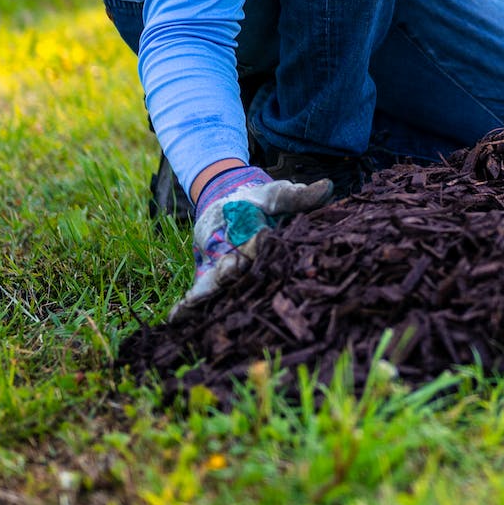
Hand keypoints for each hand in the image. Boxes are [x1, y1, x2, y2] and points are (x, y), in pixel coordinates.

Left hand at [175, 165, 333, 310]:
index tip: (261, 237)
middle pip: (250, 277)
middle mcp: (256, 268)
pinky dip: (190, 305)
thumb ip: (298, 197)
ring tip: (199, 296)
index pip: (276, 256)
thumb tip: (327, 188)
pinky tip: (176, 317)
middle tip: (230, 267)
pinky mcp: (210, 277)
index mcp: (275, 251)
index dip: (268, 251)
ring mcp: (232, 275)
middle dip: (239, 273)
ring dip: (214, 290)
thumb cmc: (261, 200)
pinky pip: (202, 293)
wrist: (228, 201)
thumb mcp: (278, 194)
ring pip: (225, 286)